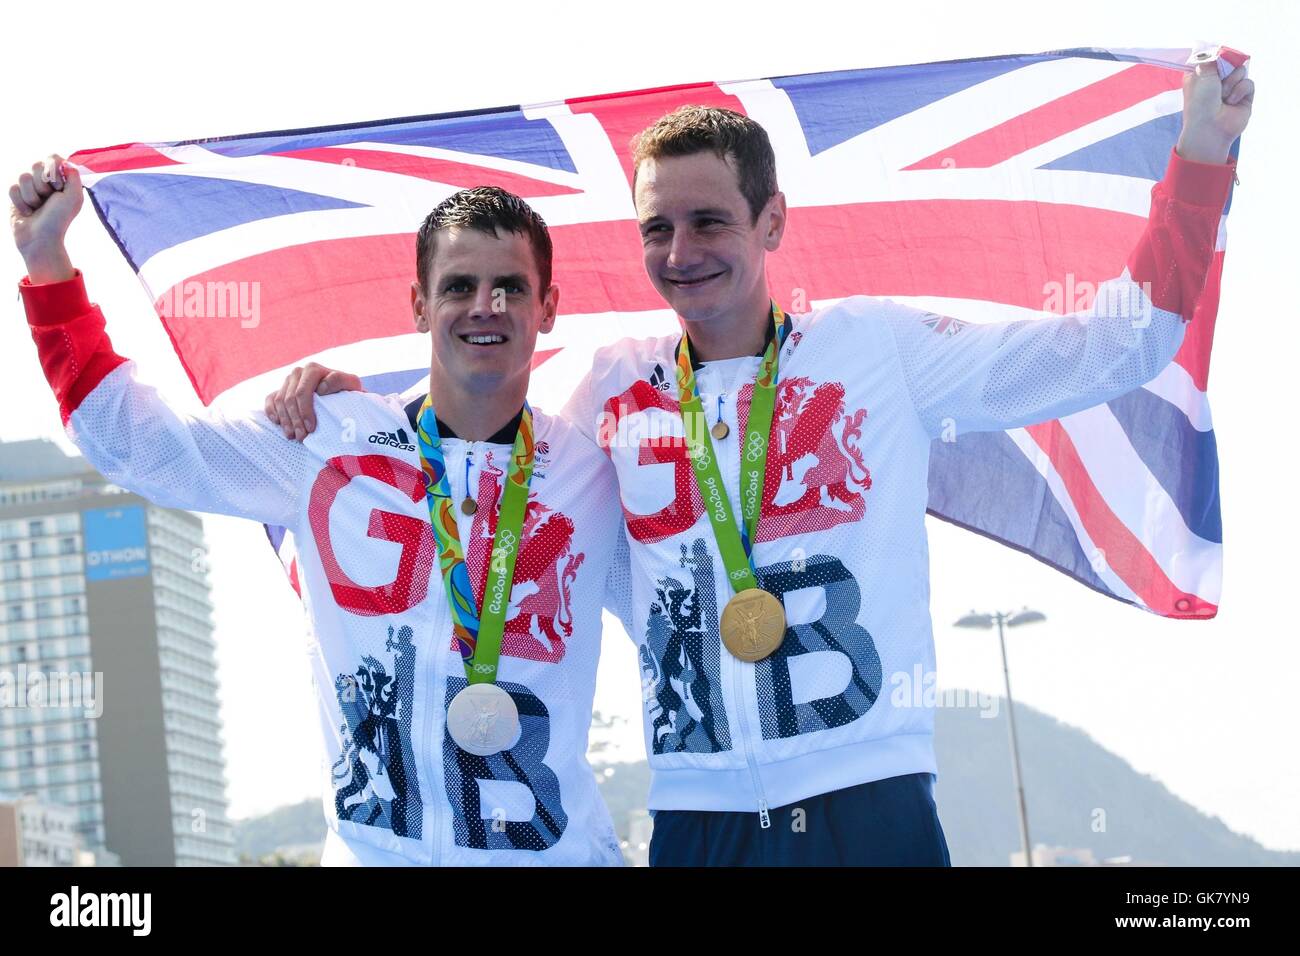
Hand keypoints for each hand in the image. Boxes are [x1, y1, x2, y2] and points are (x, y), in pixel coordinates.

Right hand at [9, 155, 82, 282]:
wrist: (40, 239)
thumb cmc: (59, 220)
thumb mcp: (74, 198)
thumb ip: (74, 177)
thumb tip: (67, 162)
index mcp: (62, 182)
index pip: (53, 158)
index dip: (53, 168)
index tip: (58, 185)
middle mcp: (46, 183)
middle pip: (36, 165)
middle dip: (42, 184)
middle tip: (48, 199)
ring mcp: (30, 189)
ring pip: (23, 177)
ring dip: (32, 196)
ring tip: (38, 208)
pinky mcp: (17, 196)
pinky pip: (13, 188)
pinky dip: (21, 202)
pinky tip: (28, 212)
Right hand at [264, 362, 363, 439]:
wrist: (342, 394)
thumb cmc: (348, 391)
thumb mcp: (351, 384)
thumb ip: (340, 381)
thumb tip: (320, 388)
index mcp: (312, 369)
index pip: (302, 393)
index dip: (305, 412)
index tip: (312, 428)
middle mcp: (298, 372)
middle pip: (289, 399)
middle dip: (295, 420)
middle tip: (301, 437)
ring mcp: (287, 381)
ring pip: (279, 402)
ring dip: (285, 421)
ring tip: (293, 436)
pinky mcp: (280, 389)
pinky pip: (270, 400)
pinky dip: (272, 412)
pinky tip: (278, 424)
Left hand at [1176, 60, 1254, 163]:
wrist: (1210, 128)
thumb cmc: (1200, 104)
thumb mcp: (1202, 75)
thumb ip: (1212, 59)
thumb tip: (1219, 53)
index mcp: (1200, 76)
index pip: (1213, 58)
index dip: (1215, 58)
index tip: (1214, 60)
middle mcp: (1215, 81)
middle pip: (1230, 62)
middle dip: (1225, 70)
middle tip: (1217, 82)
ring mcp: (1230, 88)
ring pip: (1241, 71)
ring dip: (1232, 82)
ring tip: (1223, 97)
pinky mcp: (1244, 96)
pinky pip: (1248, 82)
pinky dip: (1240, 91)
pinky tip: (1231, 102)